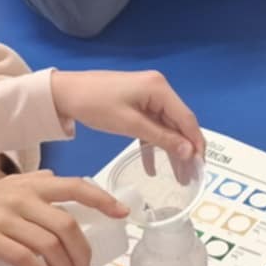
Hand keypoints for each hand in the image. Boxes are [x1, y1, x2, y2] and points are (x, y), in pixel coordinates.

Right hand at [0, 172, 125, 265]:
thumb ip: (29, 184)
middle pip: (68, 224)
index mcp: (28, 184)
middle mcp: (20, 197)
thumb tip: (55, 178)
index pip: (75, 186)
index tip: (122, 215)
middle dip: (83, 251)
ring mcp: (4, 217)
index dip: (102, 200)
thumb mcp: (1, 187)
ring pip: (50, 244)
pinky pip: (25, 259)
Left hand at [50, 69, 204, 164]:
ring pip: (167, 127)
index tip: (201, 166)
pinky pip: (152, 126)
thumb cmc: (95, 104)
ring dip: (171, 150)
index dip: (196, 143)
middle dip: (185, 150)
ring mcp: (148, 95)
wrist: (64, 92)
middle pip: (179, 124)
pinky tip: (152, 167)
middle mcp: (158, 89)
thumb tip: (189, 152)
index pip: (187, 119)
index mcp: (159, 89)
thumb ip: (161, 138)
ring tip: (178, 176)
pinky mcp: (137, 102)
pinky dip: (153, 144)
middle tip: (190, 176)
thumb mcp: (130, 124)